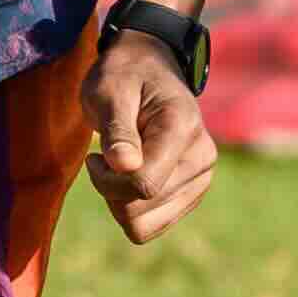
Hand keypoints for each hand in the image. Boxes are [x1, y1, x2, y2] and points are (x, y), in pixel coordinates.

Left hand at [85, 21, 218, 249]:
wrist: (148, 70)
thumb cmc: (123, 77)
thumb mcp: (109, 91)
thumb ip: (117, 129)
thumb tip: (124, 166)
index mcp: (183, 127)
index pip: (143, 184)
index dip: (106, 179)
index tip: (95, 156)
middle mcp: (201, 157)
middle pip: (140, 208)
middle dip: (109, 189)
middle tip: (105, 156)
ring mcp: (201, 178)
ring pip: (143, 226)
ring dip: (118, 201)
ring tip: (120, 165)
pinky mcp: (192, 193)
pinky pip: (150, 227)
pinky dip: (130, 209)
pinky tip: (130, 177)